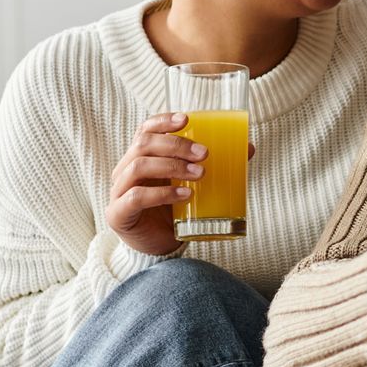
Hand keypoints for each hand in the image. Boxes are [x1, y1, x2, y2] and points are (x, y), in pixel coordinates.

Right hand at [106, 113, 209, 256]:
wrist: (157, 247)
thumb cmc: (173, 210)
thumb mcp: (191, 184)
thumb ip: (212, 165)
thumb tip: (248, 148)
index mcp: (140, 158)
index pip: (144, 130)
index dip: (162, 121)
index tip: (186, 119)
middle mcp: (125, 170)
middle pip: (143, 144)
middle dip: (176, 145)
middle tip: (204, 153)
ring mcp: (118, 191)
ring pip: (138, 166)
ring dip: (172, 166)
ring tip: (199, 174)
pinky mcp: (118, 214)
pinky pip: (136, 197)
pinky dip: (162, 193)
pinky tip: (185, 195)